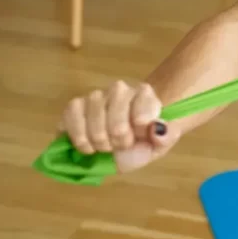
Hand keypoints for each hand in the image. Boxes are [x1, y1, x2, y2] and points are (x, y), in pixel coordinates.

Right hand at [58, 81, 178, 172]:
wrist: (121, 144)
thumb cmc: (142, 141)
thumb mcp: (160, 143)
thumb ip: (166, 136)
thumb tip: (157, 128)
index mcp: (144, 94)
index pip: (143, 102)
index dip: (140, 123)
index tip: (139, 133)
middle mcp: (120, 90)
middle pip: (117, 114)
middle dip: (120, 139)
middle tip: (123, 145)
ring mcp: (96, 97)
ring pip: (94, 114)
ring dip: (99, 140)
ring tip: (106, 148)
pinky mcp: (75, 106)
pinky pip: (71, 115)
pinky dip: (79, 136)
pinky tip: (88, 147)